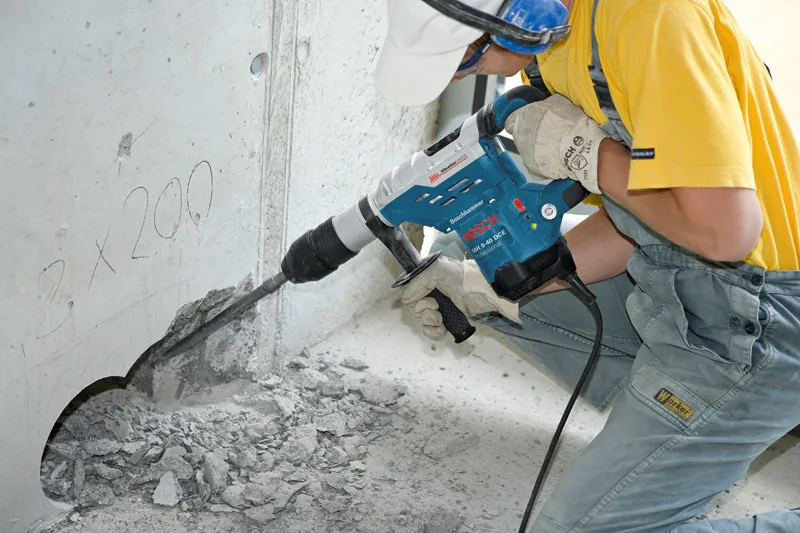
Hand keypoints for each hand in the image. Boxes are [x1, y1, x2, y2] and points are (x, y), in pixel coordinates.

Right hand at [400, 256, 518, 340]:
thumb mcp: (437, 270)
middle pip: (413, 309)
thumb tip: (405, 299)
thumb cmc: (464, 277)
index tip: (427, 299)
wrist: (486, 292)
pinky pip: (431, 331)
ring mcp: (439, 307)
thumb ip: (417, 281)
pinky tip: (442, 329)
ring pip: (422, 321)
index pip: (408, 293)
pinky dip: (434, 332)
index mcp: (425, 279)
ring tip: (441, 319)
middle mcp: (430, 293)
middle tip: (436, 307)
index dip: (413, 299)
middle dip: (423, 312)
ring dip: (429, 323)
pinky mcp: (448, 320)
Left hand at [505, 94, 608, 193]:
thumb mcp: (559, 101)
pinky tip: (556, 158)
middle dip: (532, 134)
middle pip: (521, 136)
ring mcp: (525, 155)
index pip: (510, 120)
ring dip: (539, 149)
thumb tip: (546, 103)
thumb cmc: (572, 126)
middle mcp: (520, 137)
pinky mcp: (533, 170)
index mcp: (523, 118)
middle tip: (549, 133)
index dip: (520, 120)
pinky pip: (536, 165)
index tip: (527, 121)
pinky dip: (544, 163)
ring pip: (528, 151)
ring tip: (556, 146)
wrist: (582, 150)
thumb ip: (546, 103)